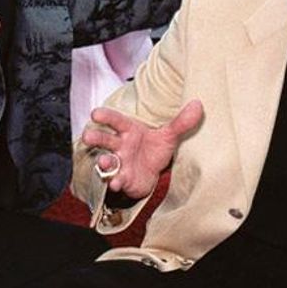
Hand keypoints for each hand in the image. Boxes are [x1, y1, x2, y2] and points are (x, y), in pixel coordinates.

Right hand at [82, 99, 203, 198]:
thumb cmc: (154, 149)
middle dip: (95, 137)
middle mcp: (119, 145)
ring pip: (106, 160)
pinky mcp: (121, 179)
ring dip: (103, 162)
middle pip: (103, 139)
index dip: (105, 116)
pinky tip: (116, 183)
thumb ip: (181, 122)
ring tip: (105, 162)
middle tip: (88, 137)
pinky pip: (115, 179)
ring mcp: (119, 163)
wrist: (153, 174)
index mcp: (128, 130)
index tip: (95, 113)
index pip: (115, 120)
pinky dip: (114, 182)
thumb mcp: (169, 136)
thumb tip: (198, 105)